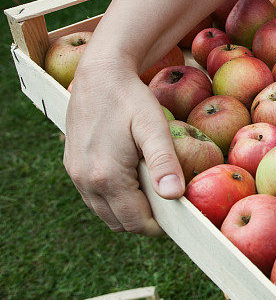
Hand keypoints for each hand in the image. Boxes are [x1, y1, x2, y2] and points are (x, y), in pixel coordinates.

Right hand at [63, 57, 184, 234]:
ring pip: (104, 212)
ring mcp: (74, 174)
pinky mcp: (71, 165)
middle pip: (119, 223)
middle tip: (170, 206)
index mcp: (106, 176)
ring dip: (128, 210)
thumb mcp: (154, 126)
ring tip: (153, 191)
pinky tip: (134, 179)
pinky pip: (94, 197)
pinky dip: (114, 198)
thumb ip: (164, 161)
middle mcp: (85, 180)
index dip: (160, 226)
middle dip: (144, 220)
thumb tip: (174, 195)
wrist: (99, 73)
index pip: (135, 221)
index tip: (180, 217)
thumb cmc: (131, 98)